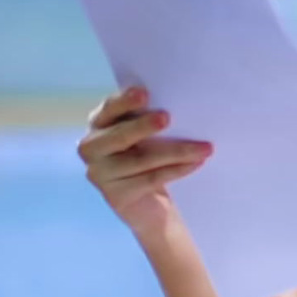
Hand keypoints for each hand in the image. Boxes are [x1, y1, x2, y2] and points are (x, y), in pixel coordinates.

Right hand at [77, 86, 212, 239]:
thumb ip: (151, 116)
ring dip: (177, 151)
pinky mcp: (116, 196)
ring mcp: (100, 174)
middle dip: (143, 126)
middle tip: (167, 117)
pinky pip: (151, 180)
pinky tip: (197, 163)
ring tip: (204, 147)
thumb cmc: (150, 153)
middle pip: (119, 136)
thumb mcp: (147, 133)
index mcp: (99, 123)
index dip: (124, 101)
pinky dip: (177, 170)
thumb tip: (179, 101)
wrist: (148, 203)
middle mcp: (92, 148)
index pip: (109, 109)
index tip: (144, 94)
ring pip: (141, 159)